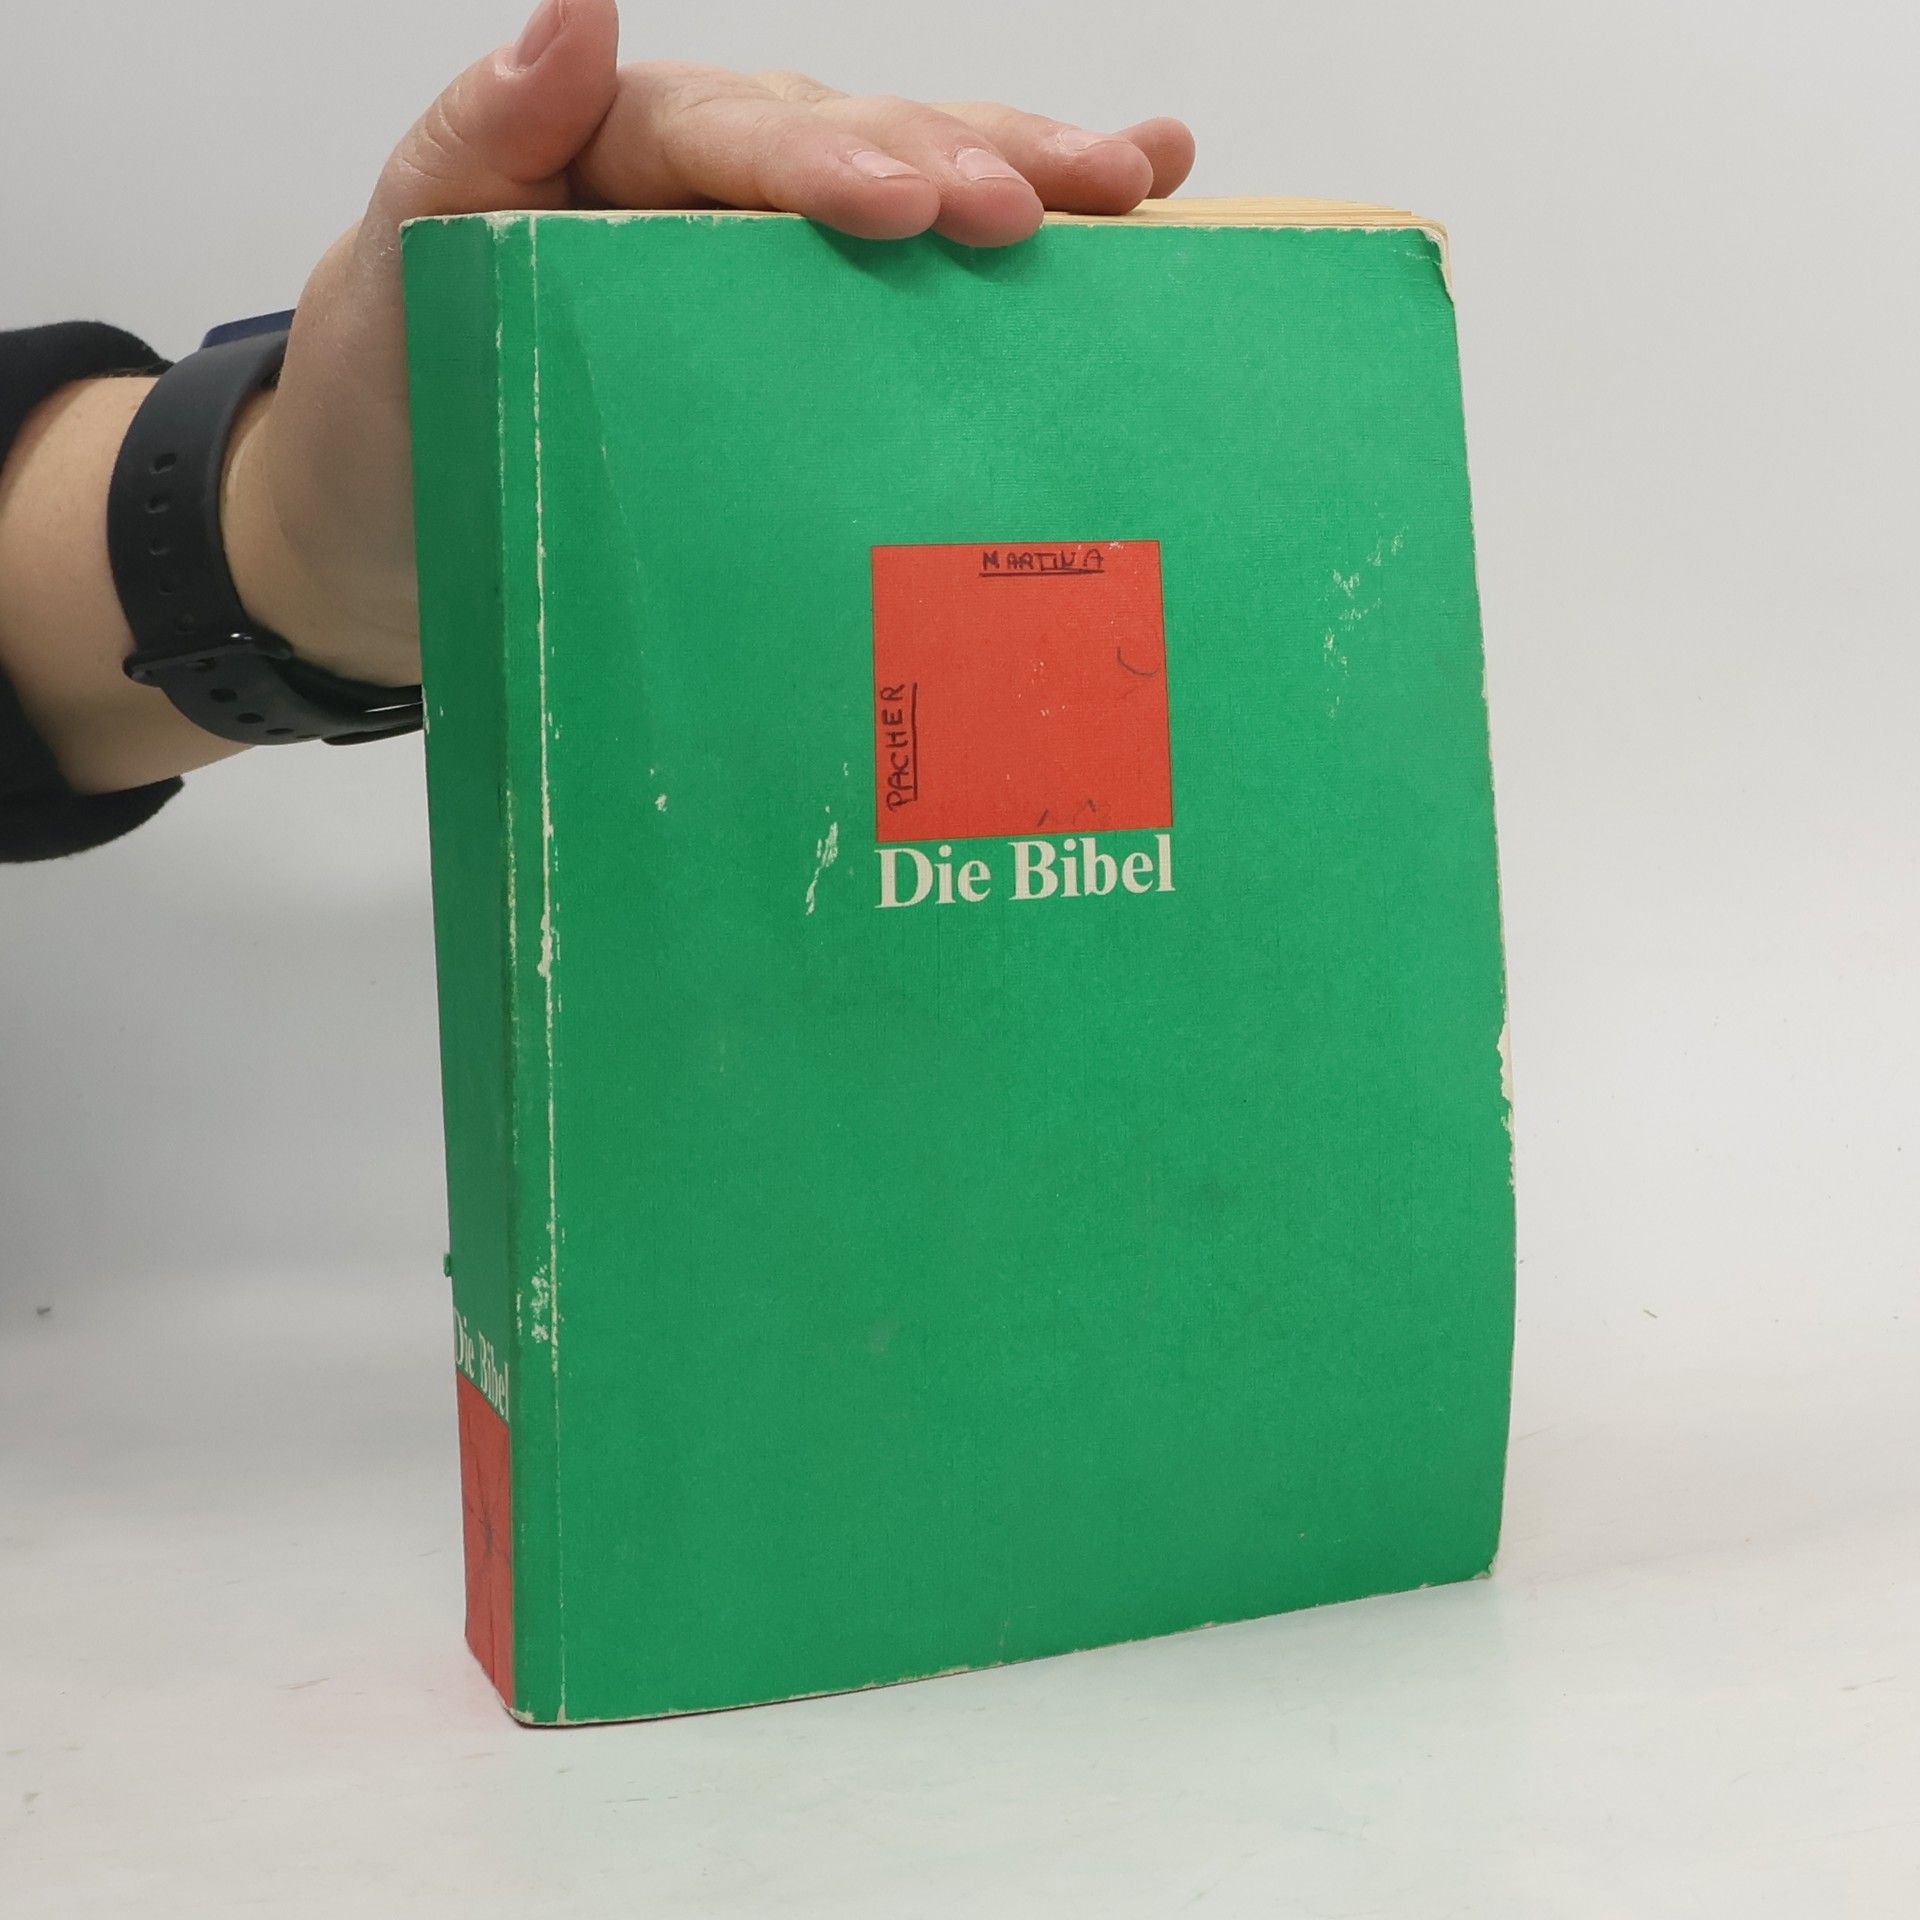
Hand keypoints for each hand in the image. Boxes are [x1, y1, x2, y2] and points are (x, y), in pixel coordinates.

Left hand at [226, 0, 1195, 689]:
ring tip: (1139, 180)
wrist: (386, 527)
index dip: (834, 161)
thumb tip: (571, 8)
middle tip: (1065, 201)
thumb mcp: (403, 264)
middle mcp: (714, 196)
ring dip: (1026, 176)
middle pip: (857, 141)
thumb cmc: (394, 394)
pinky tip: (1128, 223)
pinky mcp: (801, 356)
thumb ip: (476, 143)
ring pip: (912, 193)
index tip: (916, 205)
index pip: (740, 138)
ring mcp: (769, 273)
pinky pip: (910, 295)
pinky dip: (1011, 259)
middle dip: (964, 160)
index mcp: (622, 155)